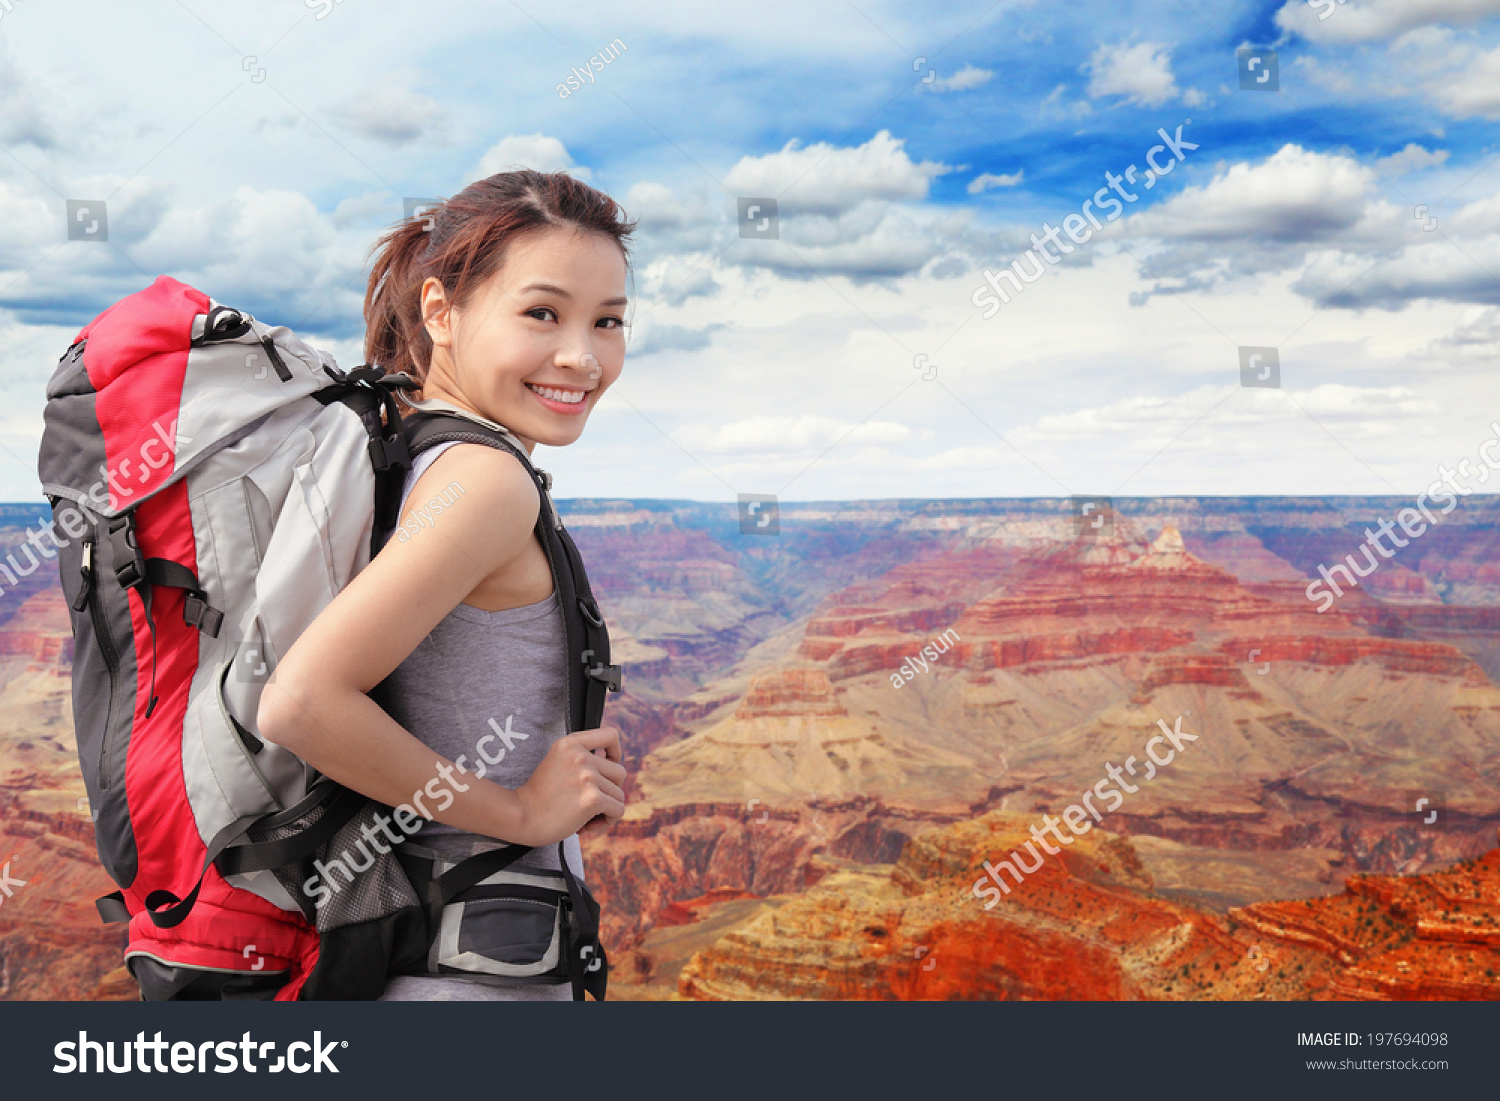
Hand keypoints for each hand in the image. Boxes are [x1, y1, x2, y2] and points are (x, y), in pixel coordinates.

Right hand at [514, 725, 625, 846]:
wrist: (521, 816)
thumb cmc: (538, 796)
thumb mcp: (557, 763)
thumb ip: (580, 759)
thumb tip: (613, 765)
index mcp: (570, 744)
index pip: (610, 734)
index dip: (616, 751)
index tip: (609, 763)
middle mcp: (580, 756)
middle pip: (619, 772)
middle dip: (609, 790)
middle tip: (587, 803)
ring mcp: (587, 776)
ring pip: (619, 794)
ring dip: (606, 809)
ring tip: (584, 817)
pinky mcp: (593, 798)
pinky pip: (618, 810)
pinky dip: (607, 821)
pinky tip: (586, 826)